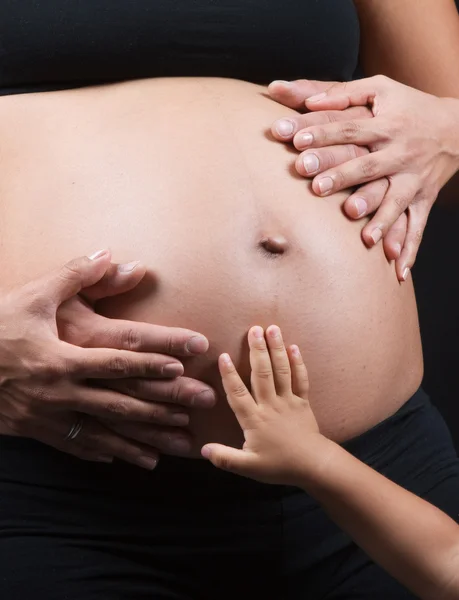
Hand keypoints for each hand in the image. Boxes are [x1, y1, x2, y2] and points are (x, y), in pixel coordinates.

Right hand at [58, 261, 215, 456]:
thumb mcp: (33, 296)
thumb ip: (75, 275)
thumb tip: (113, 255)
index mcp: (64, 355)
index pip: (120, 358)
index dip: (154, 358)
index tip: (187, 359)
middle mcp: (63, 390)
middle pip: (124, 400)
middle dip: (166, 404)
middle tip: (202, 404)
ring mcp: (51, 416)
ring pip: (108, 432)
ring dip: (146, 439)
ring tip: (178, 445)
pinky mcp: (39, 431)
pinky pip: (78, 447)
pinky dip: (105, 453)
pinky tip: (127, 459)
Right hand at [201, 325, 332, 485]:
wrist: (313, 465)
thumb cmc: (279, 466)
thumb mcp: (248, 467)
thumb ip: (224, 458)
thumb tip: (202, 450)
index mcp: (254, 419)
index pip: (238, 393)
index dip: (229, 375)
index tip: (224, 356)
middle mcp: (270, 405)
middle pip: (262, 374)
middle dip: (257, 350)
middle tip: (254, 329)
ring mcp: (288, 401)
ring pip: (281, 371)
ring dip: (277, 349)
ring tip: (272, 329)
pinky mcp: (303, 402)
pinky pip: (300, 379)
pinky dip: (297, 363)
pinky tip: (293, 347)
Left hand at [275, 76, 458, 278]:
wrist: (458, 126)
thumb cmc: (409, 106)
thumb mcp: (380, 88)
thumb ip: (341, 92)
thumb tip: (305, 99)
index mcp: (386, 124)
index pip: (349, 128)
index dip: (323, 134)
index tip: (296, 140)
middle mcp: (400, 152)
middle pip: (368, 166)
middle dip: (342, 176)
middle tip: (316, 187)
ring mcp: (413, 179)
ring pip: (395, 200)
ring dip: (380, 217)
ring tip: (363, 236)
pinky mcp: (423, 199)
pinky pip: (417, 225)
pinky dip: (409, 248)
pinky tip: (397, 269)